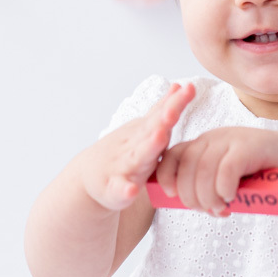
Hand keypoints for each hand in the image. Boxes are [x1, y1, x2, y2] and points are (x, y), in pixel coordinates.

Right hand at [81, 82, 195, 210]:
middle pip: (151, 131)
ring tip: (159, 136)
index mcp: (144, 133)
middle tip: (175, 109)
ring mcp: (122, 167)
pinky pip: (119, 190)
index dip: (176, 102)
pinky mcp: (113, 189)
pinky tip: (131, 191)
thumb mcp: (142, 129)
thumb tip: (179, 85)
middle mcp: (134, 146)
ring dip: (148, 147)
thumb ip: (161, 110)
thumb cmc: (124, 152)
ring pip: (137, 157)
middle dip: (163, 119)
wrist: (88, 176)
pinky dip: (124, 190)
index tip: (189, 88)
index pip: (162, 115)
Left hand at [156, 127, 277, 215]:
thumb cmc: (254, 173)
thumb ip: (205, 185)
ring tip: (220, 209)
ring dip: (209, 197)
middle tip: (208, 210)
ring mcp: (229, 140)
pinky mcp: (247, 146)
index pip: (171, 156)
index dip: (166, 176)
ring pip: (204, 171)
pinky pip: (227, 169)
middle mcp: (211, 139)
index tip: (172, 195)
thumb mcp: (223, 176)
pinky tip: (231, 197)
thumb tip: (188, 204)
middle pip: (187, 168)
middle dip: (192, 196)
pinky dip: (225, 188)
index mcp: (201, 145)